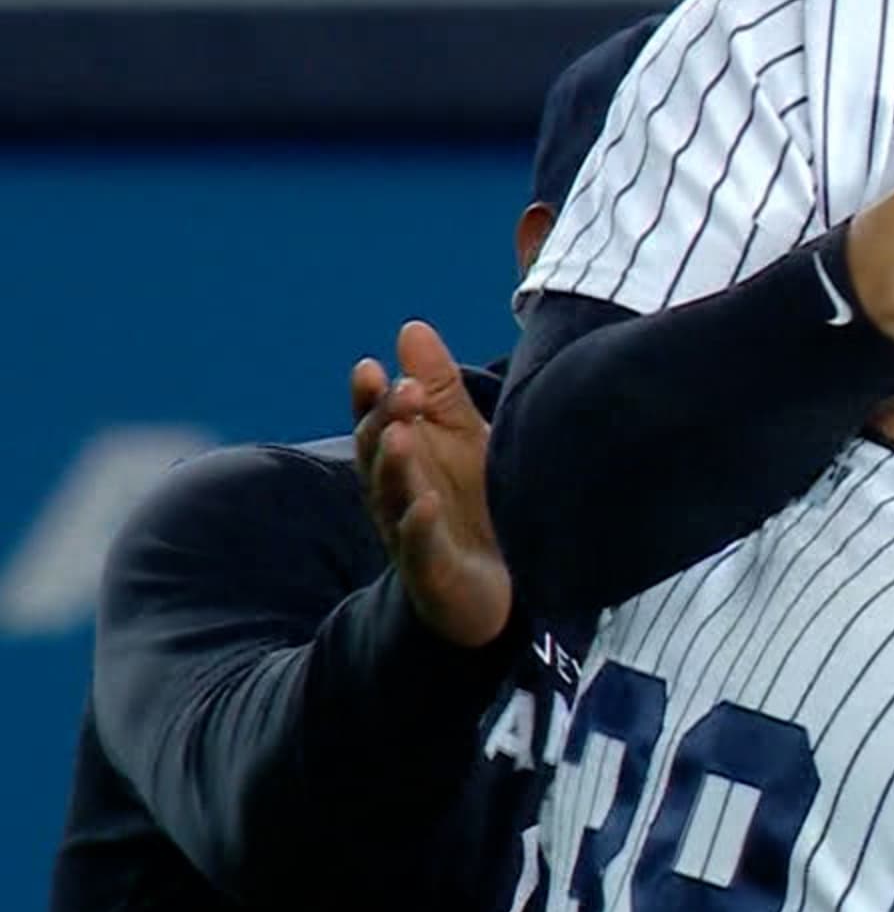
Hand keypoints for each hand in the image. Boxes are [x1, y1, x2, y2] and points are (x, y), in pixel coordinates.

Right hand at [351, 321, 512, 647]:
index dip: (368, 399)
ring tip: (401, 435)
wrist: (506, 584)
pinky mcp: (434, 572)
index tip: (368, 367)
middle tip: (403, 390)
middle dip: (387, 423)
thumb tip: (410, 327)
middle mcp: (398, 495)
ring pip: (393, 499)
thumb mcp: (462, 437)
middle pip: (380, 457)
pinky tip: (426, 504)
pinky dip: (421, 526)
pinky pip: (422, 548)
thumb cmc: (478, 502)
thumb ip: (438, 388)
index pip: (376, 424)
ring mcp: (412, 535)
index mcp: (403, 461)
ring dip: (395, 467)